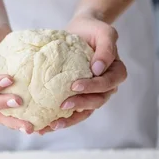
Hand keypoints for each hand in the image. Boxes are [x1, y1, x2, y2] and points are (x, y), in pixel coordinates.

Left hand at [38, 12, 126, 133]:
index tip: (74, 86)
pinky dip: (59, 120)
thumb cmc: (93, 30)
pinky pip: (71, 112)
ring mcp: (91, 94)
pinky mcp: (76, 97)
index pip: (107, 84)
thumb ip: (106, 48)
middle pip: (96, 101)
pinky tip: (44, 127)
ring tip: (51, 126)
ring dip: (68, 121)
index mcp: (115, 73)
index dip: (92, 87)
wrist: (80, 31)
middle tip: (62, 105)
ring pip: (84, 112)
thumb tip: (98, 69)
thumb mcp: (104, 32)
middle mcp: (105, 87)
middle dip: (79, 105)